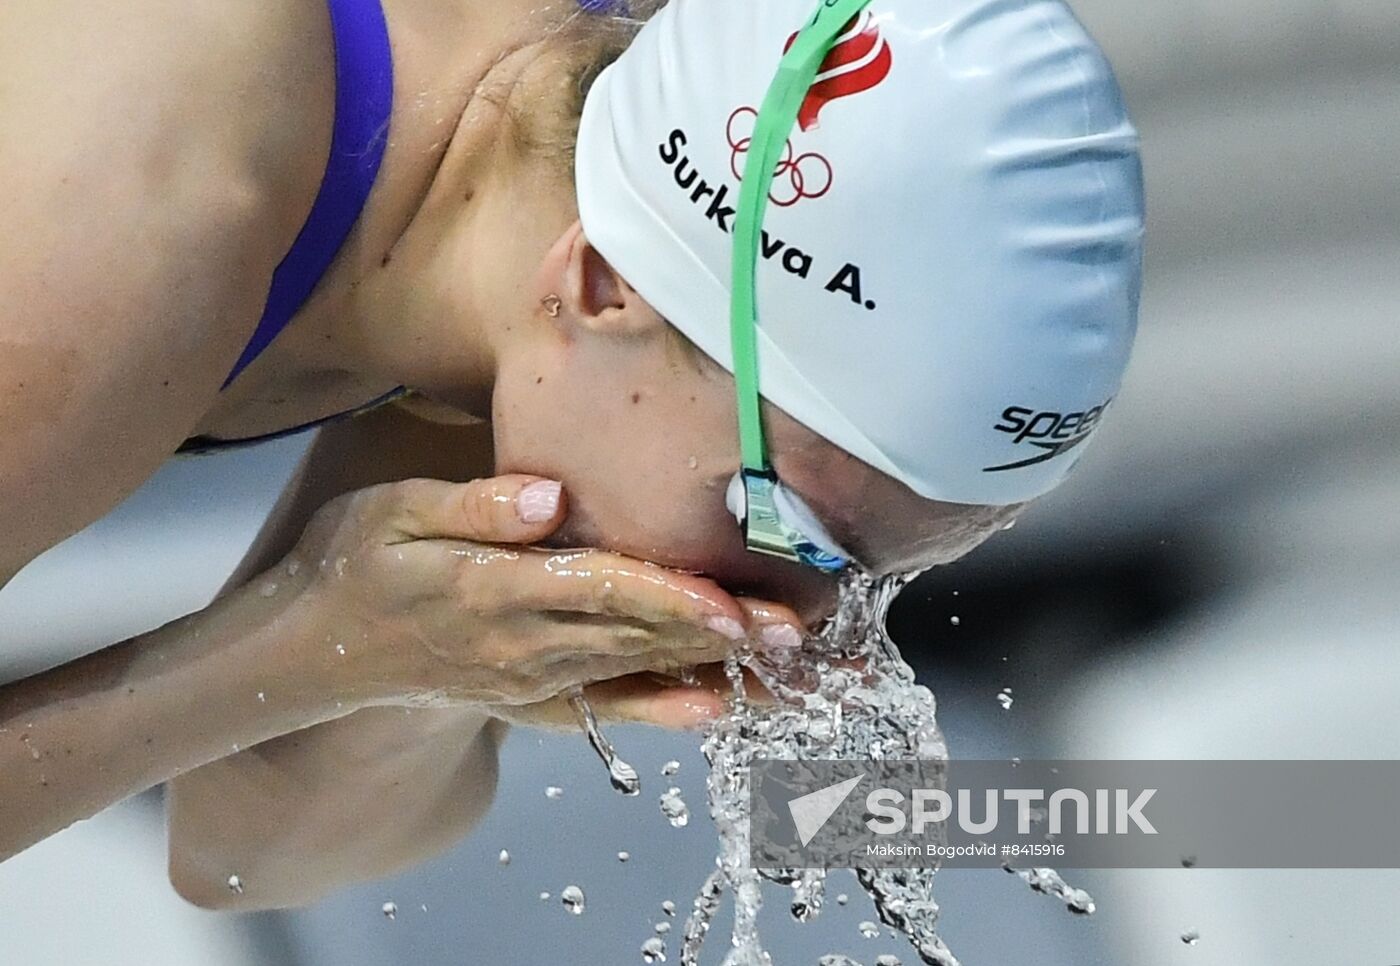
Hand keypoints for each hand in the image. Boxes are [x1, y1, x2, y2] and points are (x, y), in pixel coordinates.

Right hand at [273, 476, 805, 709]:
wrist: (312, 652)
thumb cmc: (354, 563)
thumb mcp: (392, 512)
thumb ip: (477, 507)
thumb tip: (552, 495)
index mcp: (491, 591)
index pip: (598, 589)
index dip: (669, 597)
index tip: (734, 605)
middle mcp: (521, 646)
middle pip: (636, 635)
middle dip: (722, 633)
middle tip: (799, 629)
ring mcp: (529, 681)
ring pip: (636, 670)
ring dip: (715, 668)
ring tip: (789, 667)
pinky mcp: (530, 699)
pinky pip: (606, 707)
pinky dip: (662, 708)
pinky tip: (714, 710)